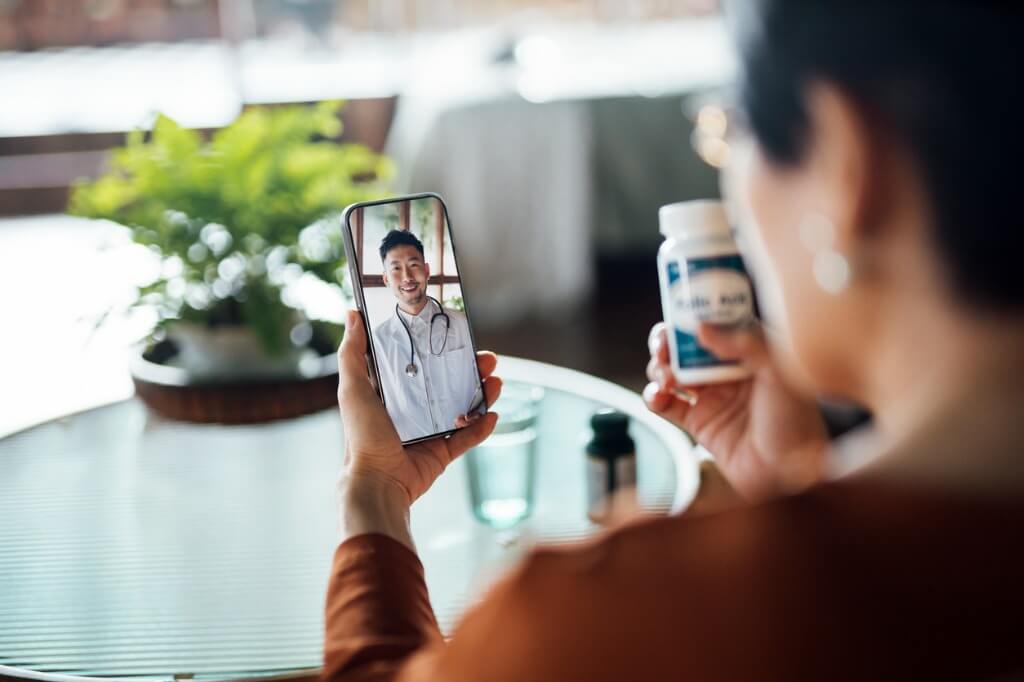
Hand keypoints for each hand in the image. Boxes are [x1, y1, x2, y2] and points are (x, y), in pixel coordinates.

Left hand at [336, 310, 501, 547]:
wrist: (377, 482)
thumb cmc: (362, 436)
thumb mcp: (353, 388)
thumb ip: (352, 353)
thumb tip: (352, 315)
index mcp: (393, 393)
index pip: (422, 365)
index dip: (441, 350)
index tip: (459, 336)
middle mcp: (413, 410)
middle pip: (449, 383)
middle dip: (471, 370)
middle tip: (487, 358)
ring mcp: (430, 432)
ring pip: (463, 408)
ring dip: (483, 394)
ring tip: (496, 381)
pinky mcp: (442, 453)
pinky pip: (467, 438)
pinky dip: (482, 427)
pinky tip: (493, 414)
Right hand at [644, 321, 827, 499]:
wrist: (789, 474)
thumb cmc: (795, 421)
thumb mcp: (779, 371)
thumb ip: (743, 343)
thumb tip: (701, 327)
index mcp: (750, 352)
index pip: (716, 322)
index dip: (695, 313)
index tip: (679, 311)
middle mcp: (728, 371)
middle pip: (686, 345)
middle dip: (668, 341)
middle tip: (663, 345)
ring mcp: (711, 396)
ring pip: (671, 371)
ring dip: (659, 368)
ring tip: (666, 378)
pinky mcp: (697, 423)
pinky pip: (665, 404)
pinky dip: (653, 396)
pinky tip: (658, 395)